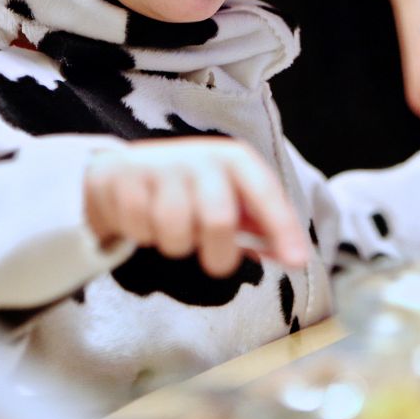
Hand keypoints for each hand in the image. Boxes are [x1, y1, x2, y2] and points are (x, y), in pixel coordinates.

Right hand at [84, 137, 309, 276]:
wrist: (121, 174)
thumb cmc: (188, 192)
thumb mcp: (228, 199)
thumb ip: (261, 226)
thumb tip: (295, 257)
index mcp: (232, 158)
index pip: (264, 189)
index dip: (282, 226)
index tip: (298, 262)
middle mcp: (199, 155)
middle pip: (218, 218)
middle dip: (220, 253)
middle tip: (216, 262)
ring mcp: (159, 164)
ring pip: (174, 230)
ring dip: (176, 245)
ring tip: (174, 233)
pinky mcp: (124, 178)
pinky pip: (140, 228)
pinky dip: (144, 236)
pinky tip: (145, 221)